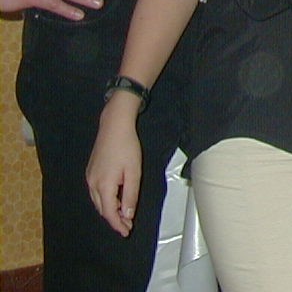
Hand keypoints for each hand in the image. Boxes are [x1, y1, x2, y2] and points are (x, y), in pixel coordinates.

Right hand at [86, 96, 142, 235]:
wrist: (114, 127)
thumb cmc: (127, 147)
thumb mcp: (134, 172)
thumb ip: (130, 195)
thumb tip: (127, 215)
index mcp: (103, 185)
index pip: (109, 212)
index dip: (117, 224)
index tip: (126, 232)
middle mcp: (92, 184)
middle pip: (102, 209)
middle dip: (114, 219)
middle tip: (127, 226)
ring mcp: (89, 177)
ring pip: (98, 201)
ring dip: (110, 209)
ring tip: (124, 215)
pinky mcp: (90, 171)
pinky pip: (97, 192)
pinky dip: (106, 199)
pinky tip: (116, 199)